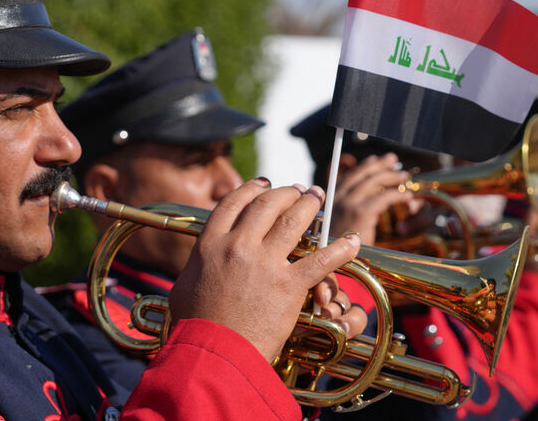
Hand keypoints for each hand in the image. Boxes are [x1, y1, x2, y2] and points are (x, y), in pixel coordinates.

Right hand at [170, 179, 360, 360]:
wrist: (212, 355)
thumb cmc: (195, 327)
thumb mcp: (185, 287)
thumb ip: (197, 266)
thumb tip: (201, 260)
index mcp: (210, 244)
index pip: (233, 203)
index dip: (252, 188)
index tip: (265, 183)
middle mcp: (237, 246)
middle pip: (267, 204)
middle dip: (287, 192)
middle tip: (299, 190)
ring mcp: (264, 264)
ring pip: (294, 220)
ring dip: (310, 204)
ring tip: (318, 197)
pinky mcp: (288, 285)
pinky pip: (321, 260)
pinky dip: (340, 248)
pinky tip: (352, 240)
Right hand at [330, 153, 413, 244]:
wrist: (332, 267)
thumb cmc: (337, 251)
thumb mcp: (340, 226)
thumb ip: (350, 211)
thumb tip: (369, 199)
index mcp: (331, 201)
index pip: (349, 176)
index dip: (364, 166)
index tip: (375, 159)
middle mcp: (337, 199)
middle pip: (362, 174)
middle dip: (380, 165)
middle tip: (393, 160)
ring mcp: (348, 205)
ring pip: (373, 182)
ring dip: (391, 176)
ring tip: (404, 176)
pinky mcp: (361, 214)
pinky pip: (383, 198)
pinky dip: (397, 195)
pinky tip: (407, 196)